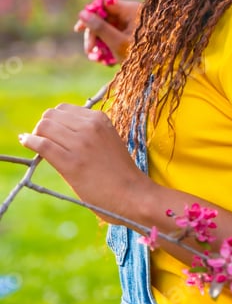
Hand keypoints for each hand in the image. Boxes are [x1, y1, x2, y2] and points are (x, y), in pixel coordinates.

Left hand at [19, 103, 150, 222]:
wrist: (133, 194)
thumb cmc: (120, 172)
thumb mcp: (107, 141)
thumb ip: (88, 132)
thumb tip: (60, 131)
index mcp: (100, 119)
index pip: (63, 109)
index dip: (54, 121)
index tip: (52, 134)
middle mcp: (90, 126)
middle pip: (51, 115)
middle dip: (43, 127)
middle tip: (44, 142)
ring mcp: (81, 144)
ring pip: (44, 127)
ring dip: (36, 135)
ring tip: (37, 146)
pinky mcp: (71, 163)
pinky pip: (42, 145)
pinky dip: (30, 142)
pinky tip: (26, 142)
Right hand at [74, 0, 140, 63]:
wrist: (158, 70)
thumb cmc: (140, 55)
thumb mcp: (117, 43)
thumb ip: (100, 28)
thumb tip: (82, 14)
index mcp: (131, 10)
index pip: (105, 3)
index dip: (90, 14)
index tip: (78, 28)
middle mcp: (132, 13)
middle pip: (104, 16)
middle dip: (94, 33)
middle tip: (89, 50)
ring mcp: (131, 23)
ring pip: (107, 26)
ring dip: (99, 40)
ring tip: (95, 56)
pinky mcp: (131, 32)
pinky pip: (114, 33)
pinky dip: (107, 43)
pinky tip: (104, 57)